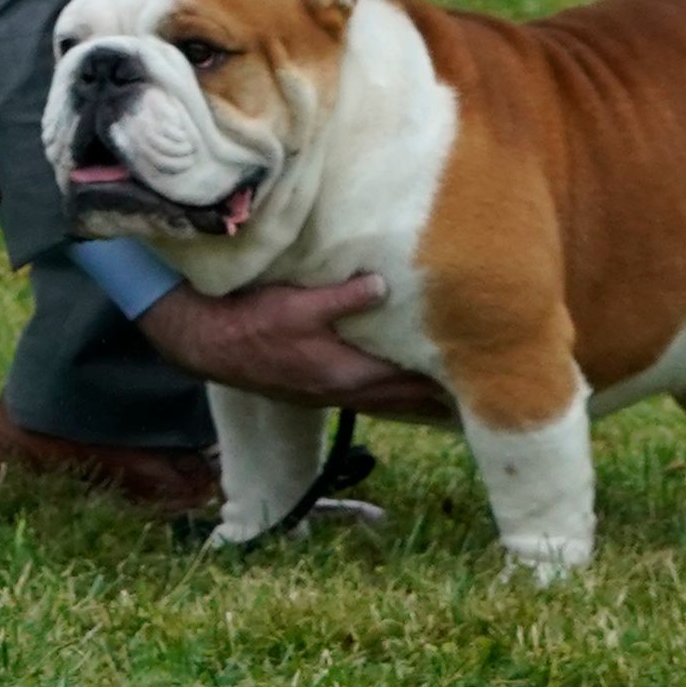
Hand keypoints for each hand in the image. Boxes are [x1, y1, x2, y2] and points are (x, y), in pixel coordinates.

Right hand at [135, 273, 457, 415]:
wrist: (206, 343)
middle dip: (437, 398)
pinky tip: (394, 387)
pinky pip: (365, 394)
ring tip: (446, 398)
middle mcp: (341, 389)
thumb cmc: (250, 323)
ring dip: (414, 399)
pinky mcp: (313, 387)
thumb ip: (342, 298)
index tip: (479, 380)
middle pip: (402, 399)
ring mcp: (326, 393)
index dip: (443, 384)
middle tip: (479, 397)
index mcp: (346, 372)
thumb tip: (384, 286)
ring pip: (384, 400)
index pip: (408, 382)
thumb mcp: (297, 304)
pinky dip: (388, 393)